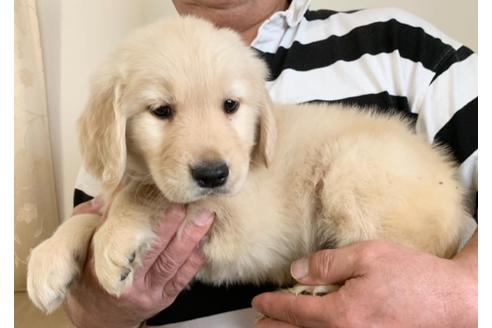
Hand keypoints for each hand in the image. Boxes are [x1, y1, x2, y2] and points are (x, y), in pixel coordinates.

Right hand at [65, 200, 213, 327]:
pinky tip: (203, 245)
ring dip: (190, 239)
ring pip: (171, 263)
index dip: (144, 218)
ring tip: (205, 218)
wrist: (98, 317)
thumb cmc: (91, 276)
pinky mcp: (163, 298)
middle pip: (153, 250)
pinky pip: (181, 280)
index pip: (126, 238)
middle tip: (186, 203)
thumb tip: (112, 191)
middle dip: (172, 225)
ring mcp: (147, 291)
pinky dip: (193, 262)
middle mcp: (127, 281)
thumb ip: (94, 219)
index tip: (157, 197)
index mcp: (105, 265)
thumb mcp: (83, 246)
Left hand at [253, 237, 476, 327]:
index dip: (273, 306)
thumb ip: (328, 264)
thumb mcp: (367, 256)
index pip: (295, 310)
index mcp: (341, 314)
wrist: (455, 302)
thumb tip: (299, 270)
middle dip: (274, 327)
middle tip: (258, 322)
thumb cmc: (416, 278)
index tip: (259, 303)